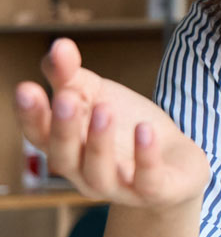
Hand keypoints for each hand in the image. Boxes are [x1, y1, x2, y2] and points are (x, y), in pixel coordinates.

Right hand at [14, 38, 208, 208]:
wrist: (177, 161)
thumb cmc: (127, 127)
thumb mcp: (98, 95)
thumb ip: (72, 74)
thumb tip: (58, 45)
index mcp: (68, 147)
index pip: (41, 135)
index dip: (31, 115)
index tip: (26, 87)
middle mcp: (85, 172)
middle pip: (64, 157)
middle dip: (63, 128)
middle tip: (66, 98)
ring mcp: (119, 186)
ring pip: (99, 173)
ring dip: (99, 142)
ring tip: (105, 109)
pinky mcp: (155, 191)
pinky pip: (147, 180)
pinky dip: (145, 156)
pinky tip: (145, 129)